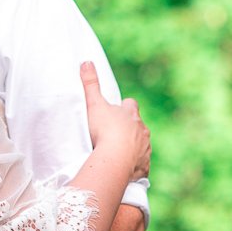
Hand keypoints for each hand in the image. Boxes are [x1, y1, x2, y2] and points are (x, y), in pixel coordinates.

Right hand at [82, 61, 149, 181]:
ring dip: (132, 147)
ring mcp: (145, 148)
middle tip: (115, 134)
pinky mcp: (143, 166)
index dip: (124, 107)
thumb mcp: (94, 104)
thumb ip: (90, 84)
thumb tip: (86, 61)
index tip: (117, 110)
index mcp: (131, 115)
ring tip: (118, 153)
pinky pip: (141, 165)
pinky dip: (134, 166)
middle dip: (129, 128)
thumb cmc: (104, 130)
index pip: (131, 105)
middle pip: (138, 126)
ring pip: (141, 145)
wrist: (115, 159)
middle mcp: (142, 130)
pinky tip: (124, 168)